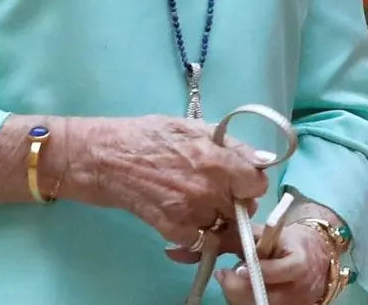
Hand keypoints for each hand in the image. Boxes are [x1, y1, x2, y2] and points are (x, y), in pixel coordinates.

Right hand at [62, 115, 268, 245]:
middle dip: (234, 198)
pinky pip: (201, 240)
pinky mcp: (173, 231)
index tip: (241, 178)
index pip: (258, 184)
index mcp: (216, 160)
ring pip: (223, 225)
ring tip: (195, 198)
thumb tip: (264, 159)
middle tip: (215, 187)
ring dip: (216, 215)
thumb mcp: (192, 127)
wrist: (104, 159)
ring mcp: (191, 213)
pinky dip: (197, 231)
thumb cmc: (146, 136)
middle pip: (243, 207)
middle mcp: (208, 190)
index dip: (251, 181)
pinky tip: (183, 213)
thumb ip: (231, 145)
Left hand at [209, 222, 337, 304]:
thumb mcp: (274, 234)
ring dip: (237, 295)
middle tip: (224, 274)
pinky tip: (240, 288)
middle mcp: (298, 289)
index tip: (238, 268)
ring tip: (232, 278)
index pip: (279, 271)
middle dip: (239, 287)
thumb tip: (218, 237)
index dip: (258, 271)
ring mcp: (292, 304)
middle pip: (264, 296)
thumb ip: (249, 236)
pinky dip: (244, 300)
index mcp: (300, 264)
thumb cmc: (292, 243)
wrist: (315, 259)